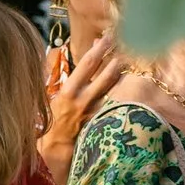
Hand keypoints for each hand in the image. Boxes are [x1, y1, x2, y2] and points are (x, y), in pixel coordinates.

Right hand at [38, 37, 124, 180]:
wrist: (56, 148)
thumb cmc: (53, 119)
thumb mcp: (54, 96)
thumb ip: (69, 78)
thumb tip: (77, 57)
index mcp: (69, 91)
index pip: (87, 64)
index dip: (100, 49)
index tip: (108, 36)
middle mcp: (83, 100)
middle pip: (106, 74)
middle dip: (117, 58)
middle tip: (128, 44)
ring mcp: (95, 111)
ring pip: (113, 89)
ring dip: (122, 75)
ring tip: (131, 60)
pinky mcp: (102, 121)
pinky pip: (114, 103)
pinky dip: (121, 93)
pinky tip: (130, 85)